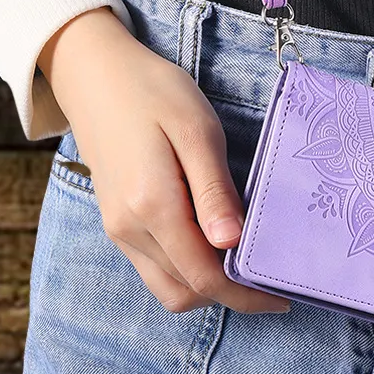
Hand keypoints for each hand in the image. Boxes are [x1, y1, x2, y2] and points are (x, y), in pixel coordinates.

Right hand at [39, 7, 288, 317]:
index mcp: (151, 206)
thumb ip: (213, 191)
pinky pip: (154, 267)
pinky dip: (187, 271)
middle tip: (270, 282)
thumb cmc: (152, 93)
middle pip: (185, 292)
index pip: (204, 276)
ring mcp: (118, 230)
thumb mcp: (197, 130)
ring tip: (246, 267)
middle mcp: (129, 229)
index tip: (280, 295)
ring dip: (207, 288)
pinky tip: (215, 247)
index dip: (245, 294)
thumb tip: (232, 244)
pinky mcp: (116, 224)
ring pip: (167, 287)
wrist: (93, 75)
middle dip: (230, 297)